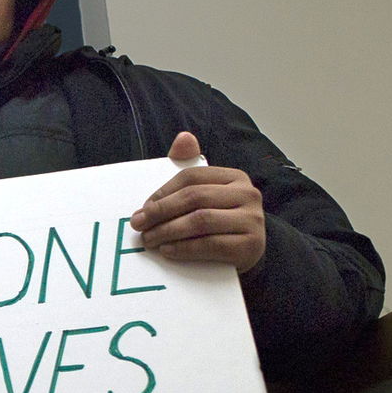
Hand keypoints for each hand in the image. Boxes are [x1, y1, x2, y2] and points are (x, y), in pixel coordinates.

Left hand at [128, 132, 265, 272]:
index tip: (142, 208)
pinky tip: (167, 251)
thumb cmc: (220, 223)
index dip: (163, 192)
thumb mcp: (207, 196)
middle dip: (161, 211)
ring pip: (201, 220)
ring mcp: (252, 220)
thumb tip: (183, 138)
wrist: (247, 254)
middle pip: (195, 197)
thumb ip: (190, 171)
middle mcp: (248, 194)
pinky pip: (211, 245)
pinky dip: (184, 248)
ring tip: (149, 240)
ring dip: (168, 231)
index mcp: (235, 177)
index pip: (192, 177)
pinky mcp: (251, 246)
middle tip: (138, 225)